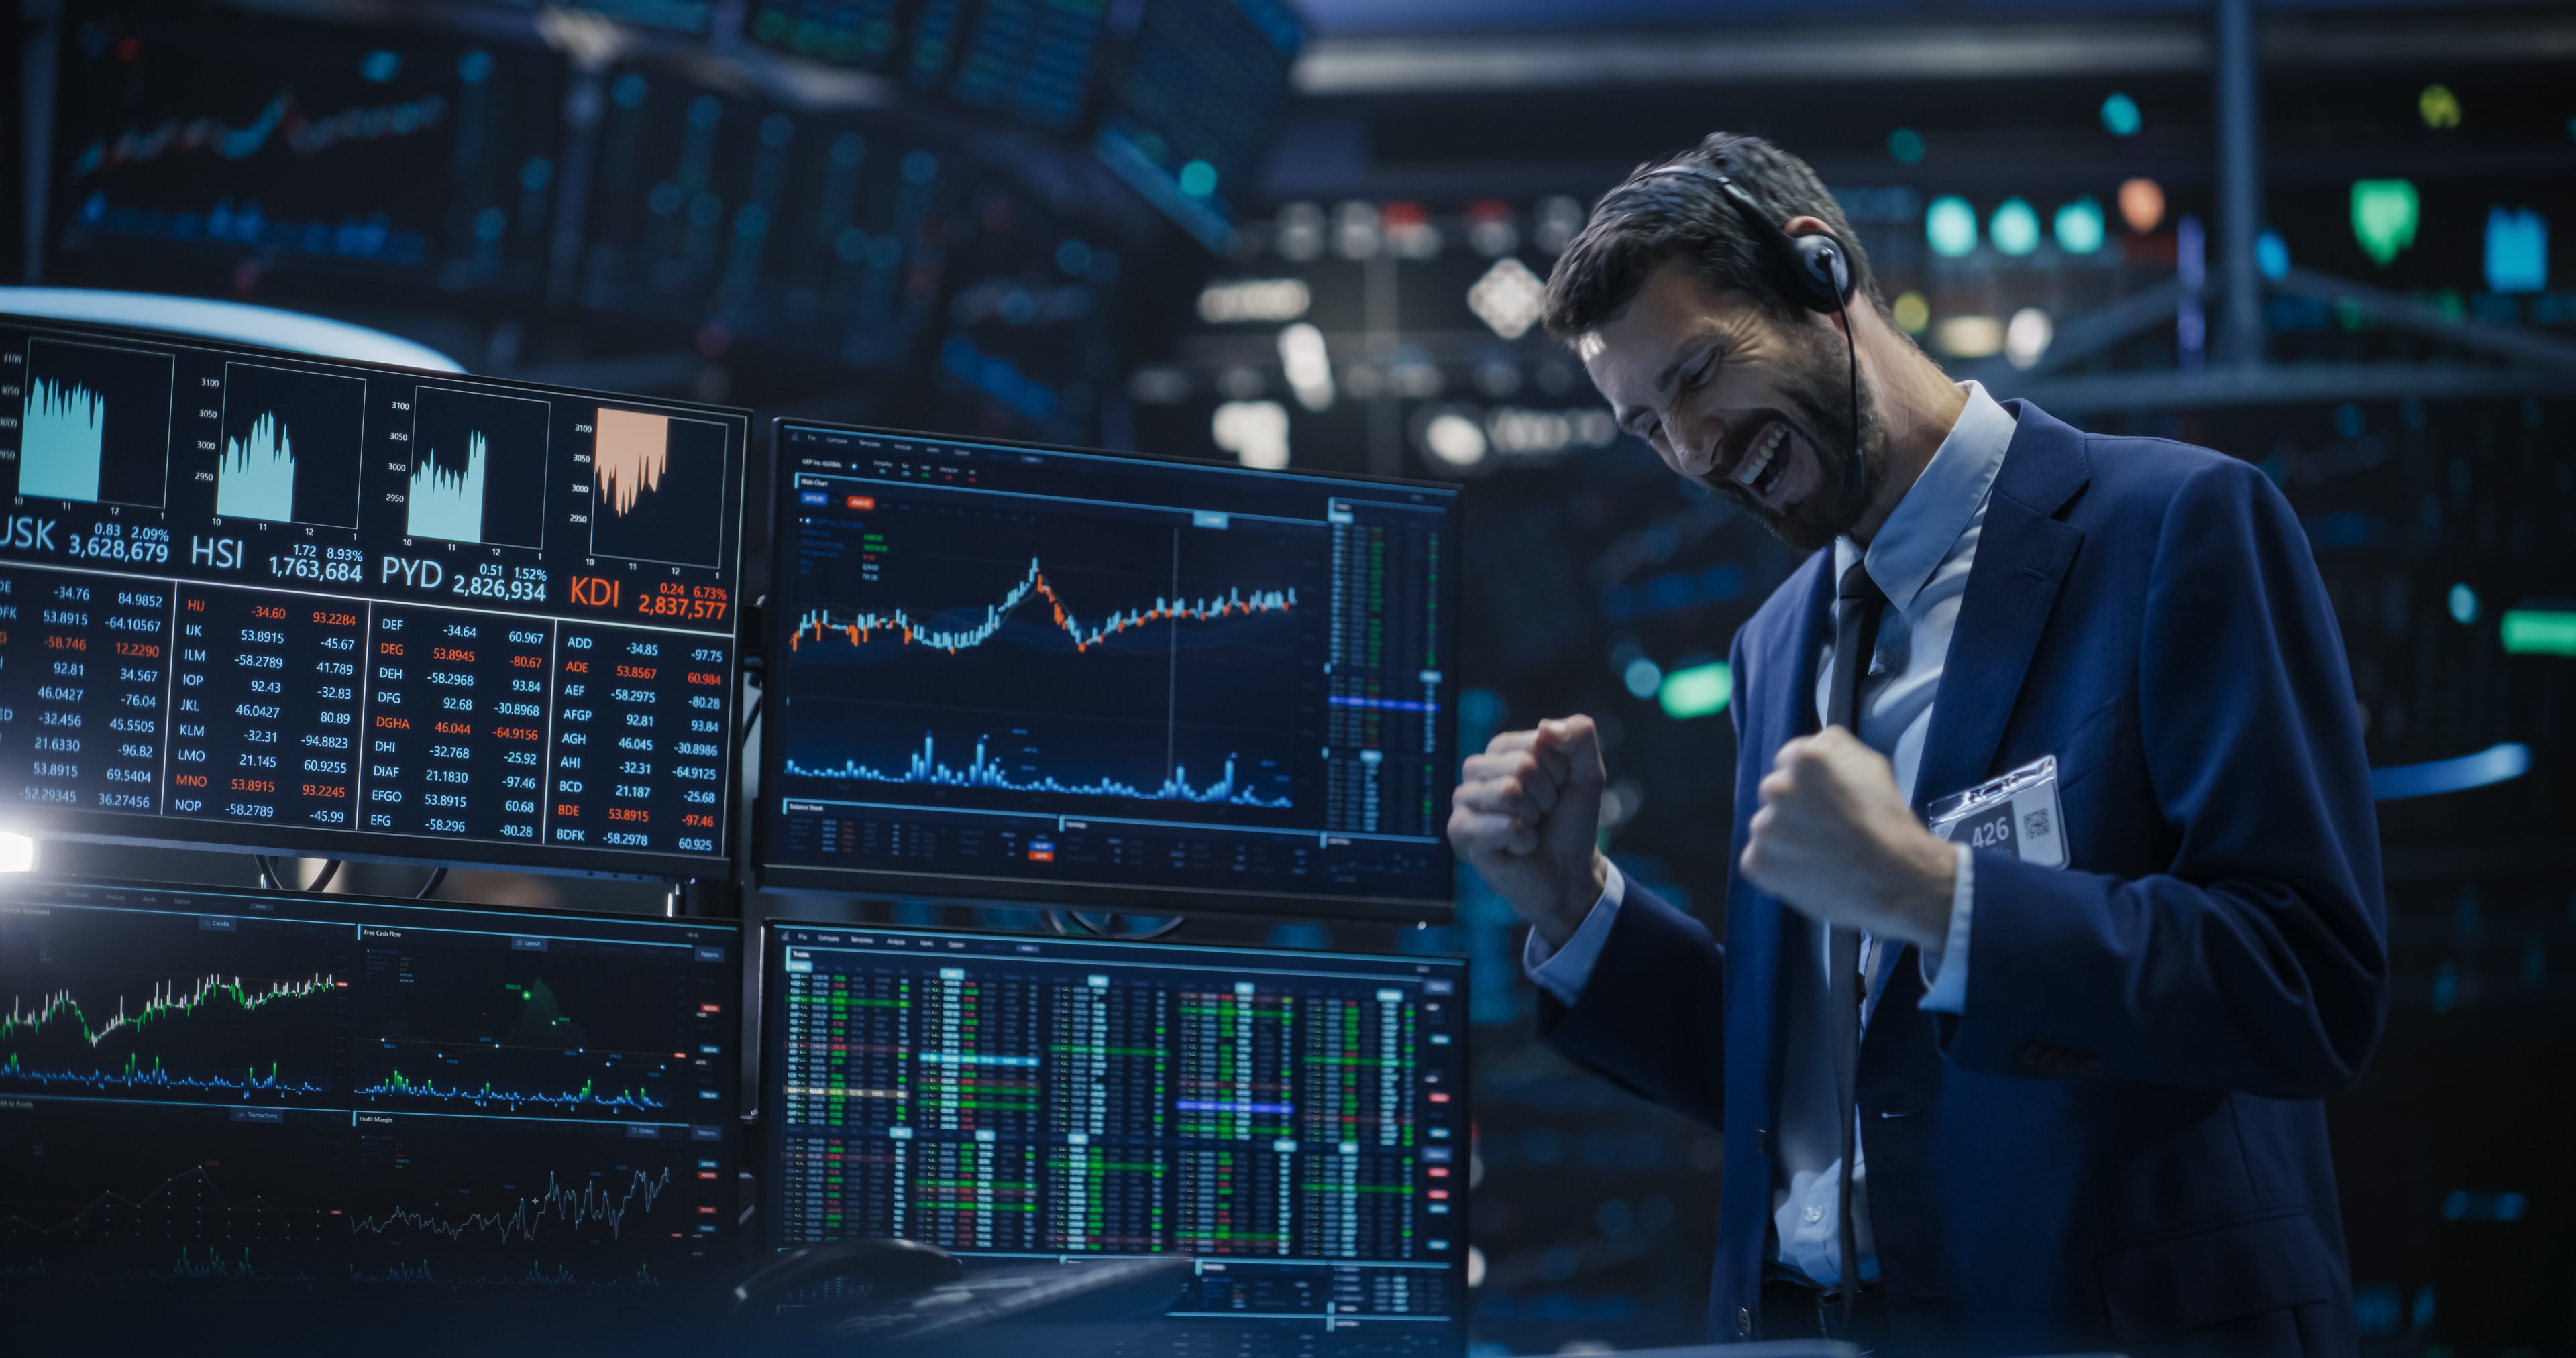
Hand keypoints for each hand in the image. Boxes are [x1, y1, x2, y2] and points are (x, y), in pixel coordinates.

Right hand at [1448, 716, 1609, 948]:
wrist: (1568, 870)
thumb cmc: (1570, 820)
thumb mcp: (1587, 772)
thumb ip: (1580, 736)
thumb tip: (1546, 727)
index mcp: (1503, 749)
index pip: (1537, 742)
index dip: (1559, 770)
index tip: (1558, 788)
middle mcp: (1477, 770)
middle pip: (1521, 766)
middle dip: (1546, 795)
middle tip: (1543, 812)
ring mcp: (1465, 800)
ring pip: (1508, 792)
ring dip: (1533, 818)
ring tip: (1529, 826)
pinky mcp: (1460, 831)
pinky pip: (1503, 826)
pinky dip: (1523, 840)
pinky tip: (1518, 846)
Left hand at [1742, 726, 1956, 948]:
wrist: (1894, 879)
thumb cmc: (1887, 822)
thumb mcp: (1871, 764)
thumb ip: (1835, 748)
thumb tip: (1818, 745)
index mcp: (1803, 758)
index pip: (1790, 760)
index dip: (1810, 782)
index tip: (1825, 800)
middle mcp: (1775, 786)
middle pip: (1777, 793)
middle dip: (1795, 807)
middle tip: (1825, 829)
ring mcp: (1763, 826)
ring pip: (1769, 827)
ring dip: (1786, 837)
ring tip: (1821, 854)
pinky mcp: (1757, 861)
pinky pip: (1761, 859)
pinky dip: (1779, 866)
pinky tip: (1809, 871)